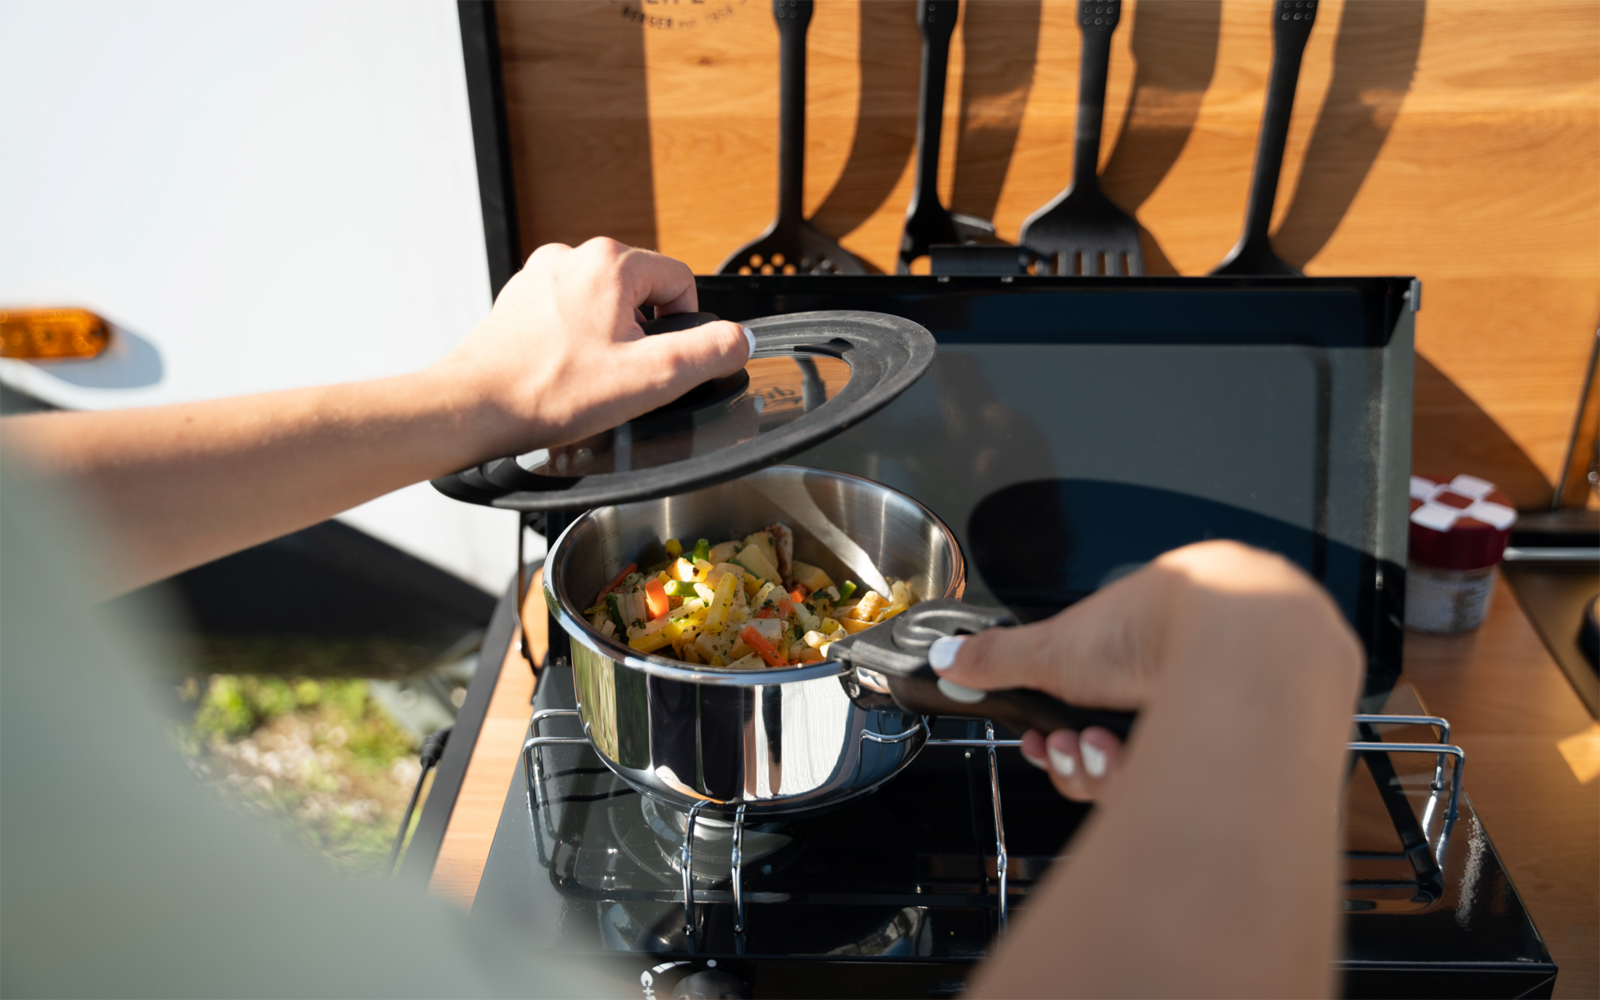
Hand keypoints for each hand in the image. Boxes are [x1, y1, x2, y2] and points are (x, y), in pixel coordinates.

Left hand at [428, 238, 750, 462]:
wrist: (473, 409)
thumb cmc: (549, 393)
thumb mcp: (651, 379)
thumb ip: (708, 354)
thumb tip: (741, 339)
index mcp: (609, 264)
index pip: (680, 281)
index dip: (684, 328)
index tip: (660, 363)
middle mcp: (571, 258)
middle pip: (642, 292)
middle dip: (642, 336)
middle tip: (622, 378)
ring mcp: (540, 277)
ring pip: (604, 306)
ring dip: (608, 341)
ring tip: (587, 380)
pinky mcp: (518, 302)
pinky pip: (568, 317)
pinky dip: (574, 345)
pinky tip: (561, 376)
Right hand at [930, 540, 1357, 801]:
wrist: (1243, 644)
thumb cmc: (1159, 628)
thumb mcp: (1056, 648)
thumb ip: (997, 658)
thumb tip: (948, 657)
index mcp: (1143, 632)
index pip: (1089, 694)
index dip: (1055, 726)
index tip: (1042, 738)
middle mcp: (1183, 665)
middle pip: (1113, 734)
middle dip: (1076, 751)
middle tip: (1070, 748)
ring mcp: (1220, 701)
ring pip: (1149, 760)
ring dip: (1105, 764)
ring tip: (1104, 751)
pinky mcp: (1251, 738)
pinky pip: (1188, 776)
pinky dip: (1153, 774)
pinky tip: (1138, 761)